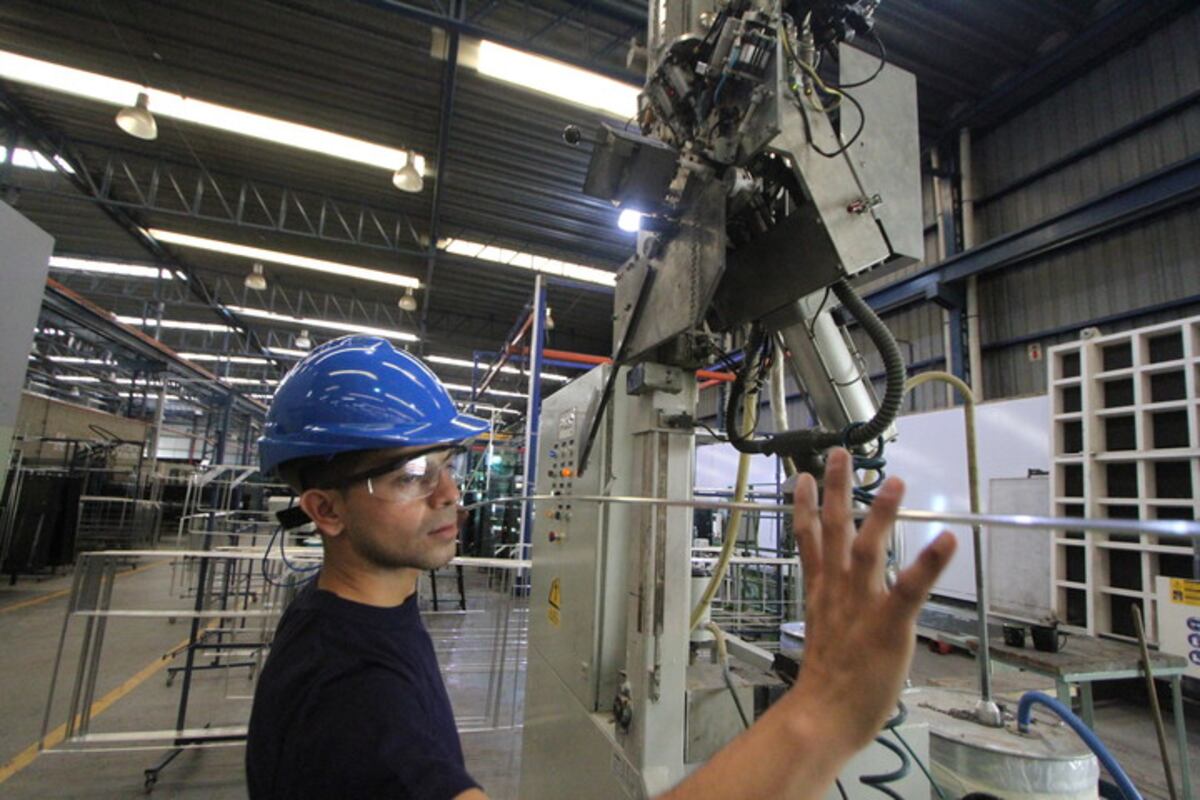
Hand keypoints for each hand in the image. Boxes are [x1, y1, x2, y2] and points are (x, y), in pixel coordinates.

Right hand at [786, 448, 955, 756]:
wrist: (824, 714)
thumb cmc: (827, 684)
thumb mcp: (823, 635)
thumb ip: (833, 611)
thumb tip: (839, 606)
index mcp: (821, 593)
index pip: (808, 540)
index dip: (805, 505)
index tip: (805, 477)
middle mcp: (838, 589)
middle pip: (833, 529)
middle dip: (836, 490)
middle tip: (841, 455)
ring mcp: (862, 603)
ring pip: (868, 548)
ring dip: (882, 513)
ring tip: (895, 482)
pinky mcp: (889, 622)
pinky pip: (911, 587)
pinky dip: (930, 563)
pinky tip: (948, 540)